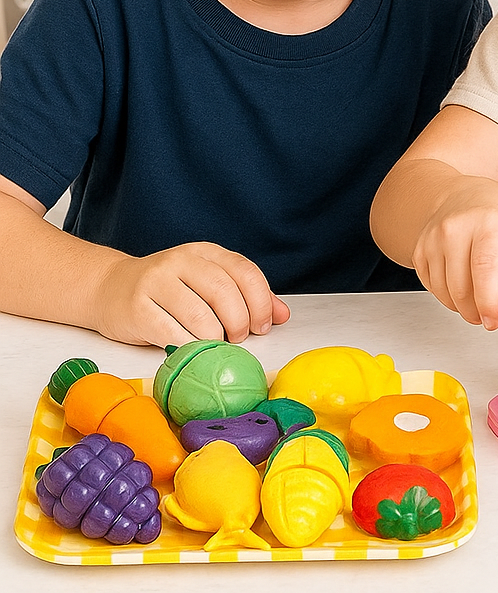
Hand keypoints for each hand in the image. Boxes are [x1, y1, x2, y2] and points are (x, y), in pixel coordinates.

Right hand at [94, 242, 290, 346]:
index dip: (261, 302)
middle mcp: (181, 261)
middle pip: (225, 292)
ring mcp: (156, 282)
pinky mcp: (136, 308)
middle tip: (238, 339)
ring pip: (200, 315)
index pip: (245, 272)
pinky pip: (172, 333)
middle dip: (240, 322)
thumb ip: (246, 297)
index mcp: (205, 252)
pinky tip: (191, 349)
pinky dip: (189, 347)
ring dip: (214, 339)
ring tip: (213, 345)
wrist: (110, 289)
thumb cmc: (169, 292)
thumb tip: (283, 315)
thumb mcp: (208, 284)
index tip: (263, 325)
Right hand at [410, 176, 497, 329]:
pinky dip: (449, 296)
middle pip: (462, 288)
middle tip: (493, 311)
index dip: (488, 302)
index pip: (484, 269)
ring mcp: (433, 240)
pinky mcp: (419, 252)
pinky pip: (433, 289)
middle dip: (479, 311)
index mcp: (488, 223)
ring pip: (446, 294)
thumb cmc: (494, 211)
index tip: (494, 320)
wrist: (460, 194)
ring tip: (479, 293)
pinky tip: (462, 282)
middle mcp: (455, 229)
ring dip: (464, 306)